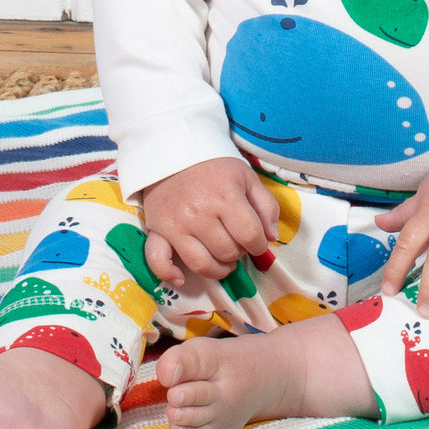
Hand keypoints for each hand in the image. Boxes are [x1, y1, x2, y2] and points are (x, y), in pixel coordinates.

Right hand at [140, 158, 278, 285]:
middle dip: (239, 252)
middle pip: (228, 252)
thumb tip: (271, 237)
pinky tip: (182, 277)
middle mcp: (199, 213)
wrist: (173, 151)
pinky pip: (158, 261)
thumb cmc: (214, 166)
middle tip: (237, 243)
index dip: (259, 244)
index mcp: (225, 196)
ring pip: (202, 264)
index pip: (250, 235)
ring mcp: (176, 224)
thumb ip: (266, 205)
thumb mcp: (246, 177)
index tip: (257, 241)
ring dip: (218, 269)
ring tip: (224, 260)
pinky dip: (169, 274)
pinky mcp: (157, 230)